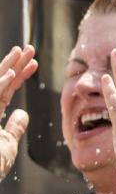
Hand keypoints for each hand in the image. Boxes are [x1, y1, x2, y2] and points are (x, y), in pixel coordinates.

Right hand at [0, 46, 36, 181]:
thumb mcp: (6, 145)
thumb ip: (14, 129)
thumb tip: (23, 114)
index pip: (7, 89)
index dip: (21, 75)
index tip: (35, 62)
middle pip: (0, 81)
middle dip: (15, 63)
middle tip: (30, 47)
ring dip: (8, 67)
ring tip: (22, 52)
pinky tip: (11, 74)